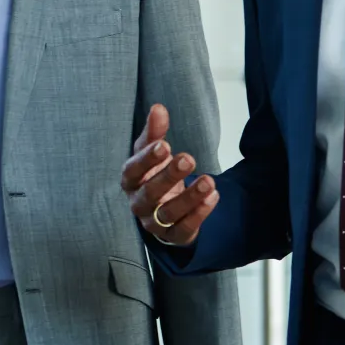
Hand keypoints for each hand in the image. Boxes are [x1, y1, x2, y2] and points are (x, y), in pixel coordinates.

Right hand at [122, 103, 217, 245]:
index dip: (146, 160)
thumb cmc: (154, 173)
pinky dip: (199, 214)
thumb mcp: (153, 152)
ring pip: (168, 213)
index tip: (164, 145)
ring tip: (208, 181)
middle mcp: (138, 203)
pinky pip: (184, 229)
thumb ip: (155, 131)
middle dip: (169, 176)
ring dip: (189, 198)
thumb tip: (158, 108)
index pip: (132, 171)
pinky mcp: (172, 236)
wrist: (163, 206)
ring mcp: (154, 222)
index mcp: (130, 180)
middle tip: (188, 158)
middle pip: (149, 193)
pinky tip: (213, 196)